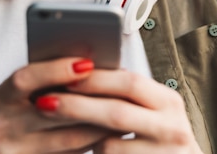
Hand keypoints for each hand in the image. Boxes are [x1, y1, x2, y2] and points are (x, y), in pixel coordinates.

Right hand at [0, 57, 115, 153]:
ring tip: (126, 112)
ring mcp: (16, 153)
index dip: (55, 70)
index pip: (25, 79)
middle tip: (124, 90)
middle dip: (94, 101)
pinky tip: (110, 135)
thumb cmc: (5, 115)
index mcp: (2, 98)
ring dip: (101, 126)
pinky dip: (92, 145)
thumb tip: (87, 64)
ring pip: (70, 140)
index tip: (87, 63)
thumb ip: (41, 80)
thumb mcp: (13, 94)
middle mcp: (5, 126)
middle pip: (57, 113)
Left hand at [44, 70, 203, 153]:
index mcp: (170, 102)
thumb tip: (85, 70)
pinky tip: (93, 149)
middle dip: (77, 106)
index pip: (130, 83)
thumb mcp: (157, 110)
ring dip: (82, 137)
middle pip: (116, 113)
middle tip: (45, 101)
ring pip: (108, 144)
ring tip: (67, 129)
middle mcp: (171, 127)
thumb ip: (131, 95)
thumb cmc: (163, 136)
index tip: (66, 75)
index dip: (96, 79)